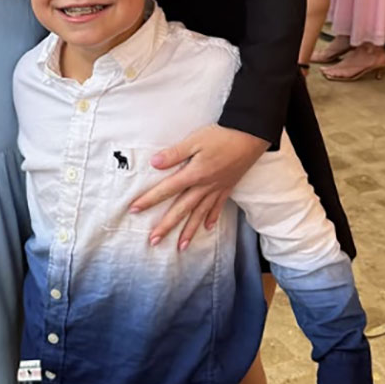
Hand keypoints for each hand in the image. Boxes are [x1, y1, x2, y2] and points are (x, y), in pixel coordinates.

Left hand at [129, 125, 268, 247]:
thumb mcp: (194, 140)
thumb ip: (174, 153)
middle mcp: (204, 186)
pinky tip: (207, 228)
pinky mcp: (227, 187)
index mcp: (194, 174)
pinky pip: (218, 207)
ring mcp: (217, 189)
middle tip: (153, 241)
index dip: (149, 199)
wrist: (249, 137)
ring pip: (199, 214)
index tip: (134, 209)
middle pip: (181, 209)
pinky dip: (211, 218)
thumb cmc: (221, 136)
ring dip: (189, 231)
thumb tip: (154, 163)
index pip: (167, 189)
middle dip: (166, 226)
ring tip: (181, 246)